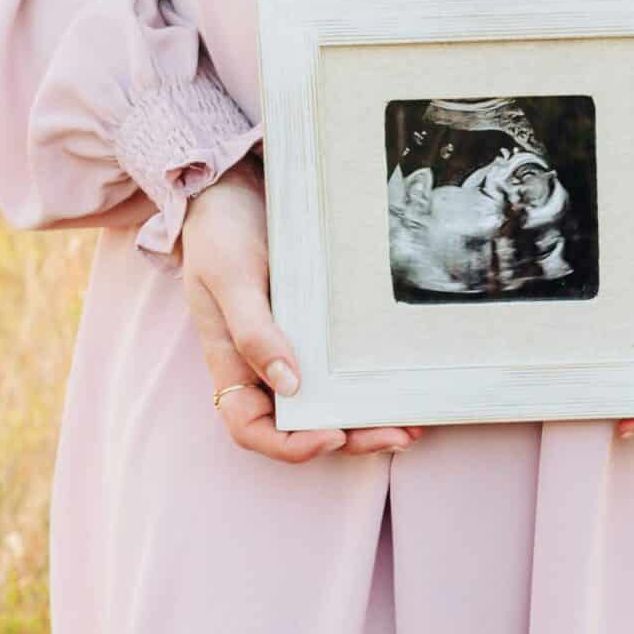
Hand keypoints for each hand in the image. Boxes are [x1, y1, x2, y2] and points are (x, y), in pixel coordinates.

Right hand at [180, 162, 420, 462]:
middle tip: (399, 433)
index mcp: (232, 364)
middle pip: (303, 423)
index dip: (290, 445)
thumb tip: (291, 385)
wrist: (231, 188)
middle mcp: (263, 366)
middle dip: (351, 437)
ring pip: (330, 401)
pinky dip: (372, 381)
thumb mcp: (230, 278)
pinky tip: (405, 381)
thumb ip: (254, 332)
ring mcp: (294, 348)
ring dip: (369, 417)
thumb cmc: (219, 234)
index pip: (252, 428)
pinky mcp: (320, 328)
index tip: (332, 435)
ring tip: (414, 420)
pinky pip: (344, 365)